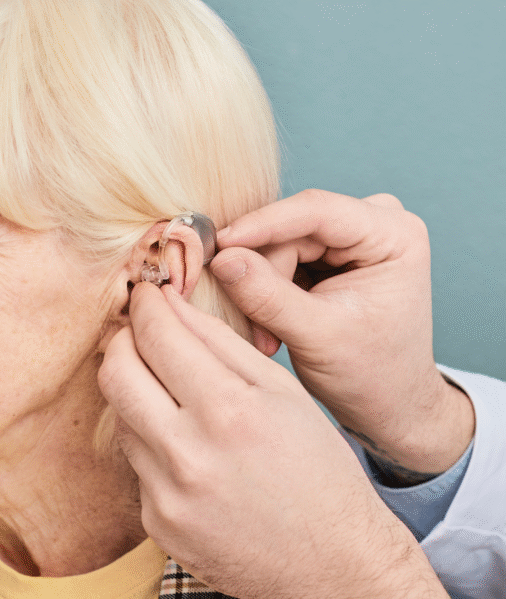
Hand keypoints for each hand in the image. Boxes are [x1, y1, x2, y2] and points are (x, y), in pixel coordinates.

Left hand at [99, 283, 448, 597]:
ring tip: (172, 391)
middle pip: (116, 373)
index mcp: (229, 411)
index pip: (158, 336)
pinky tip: (186, 446)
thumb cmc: (317, 470)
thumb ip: (221, 342)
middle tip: (140, 331)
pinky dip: (152, 442)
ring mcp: (166, 495)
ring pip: (120, 416)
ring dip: (137, 392)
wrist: (331, 564)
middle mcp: (188, 455)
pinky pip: (135, 464)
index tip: (146, 294)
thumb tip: (171, 305)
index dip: (146, 305)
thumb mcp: (282, 393)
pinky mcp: (156, 523)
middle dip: (122, 340)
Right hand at [212, 190, 473, 481]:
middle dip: (262, 273)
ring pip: (278, 243)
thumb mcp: (318, 337)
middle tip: (252, 325)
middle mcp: (375, 224)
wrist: (386, 403)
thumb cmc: (372, 374)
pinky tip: (269, 324)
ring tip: (266, 335)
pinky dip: (264, 289)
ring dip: (261, 287)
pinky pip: (277, 256)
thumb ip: (268, 297)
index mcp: (394, 235)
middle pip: (292, 229)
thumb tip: (221, 259)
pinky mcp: (328, 253)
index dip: (263, 224)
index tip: (220, 244)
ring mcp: (350, 237)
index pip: (318, 211)